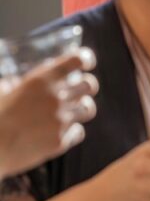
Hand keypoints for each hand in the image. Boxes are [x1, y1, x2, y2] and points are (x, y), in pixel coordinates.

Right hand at [0, 50, 98, 177]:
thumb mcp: (2, 90)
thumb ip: (14, 83)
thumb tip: (15, 83)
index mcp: (41, 79)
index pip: (77, 60)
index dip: (86, 59)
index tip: (87, 63)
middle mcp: (55, 97)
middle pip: (90, 85)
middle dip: (88, 86)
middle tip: (82, 90)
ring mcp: (60, 120)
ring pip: (88, 109)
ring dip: (82, 108)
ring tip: (72, 111)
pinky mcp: (60, 141)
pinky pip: (79, 132)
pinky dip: (72, 132)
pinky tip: (59, 132)